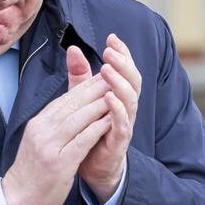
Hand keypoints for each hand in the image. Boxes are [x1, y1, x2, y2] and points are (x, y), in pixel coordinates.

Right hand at [2, 74, 112, 204]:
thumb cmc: (31, 172)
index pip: (65, 98)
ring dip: (101, 104)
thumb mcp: (37, 141)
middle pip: (74, 103)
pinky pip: (83, 139)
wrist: (17, 199)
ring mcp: (50, 145)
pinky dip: (99, 127)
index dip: (86, 85)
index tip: (104, 75)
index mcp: (38, 123)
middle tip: (117, 75)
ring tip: (119, 93)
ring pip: (80, 117)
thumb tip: (69, 109)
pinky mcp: (60, 162)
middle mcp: (42, 129)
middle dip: (97, 88)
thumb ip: (52, 125)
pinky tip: (112, 119)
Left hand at [66, 35, 140, 202]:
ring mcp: (125, 123)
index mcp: (119, 95)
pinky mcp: (119, 140)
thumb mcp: (81, 99)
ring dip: (119, 83)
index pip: (125, 69)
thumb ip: (80, 76)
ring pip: (130, 99)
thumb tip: (72, 48)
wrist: (89, 166)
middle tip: (110, 50)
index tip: (111, 37)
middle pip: (132, 80)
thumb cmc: (88, 130)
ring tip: (107, 69)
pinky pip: (122, 123)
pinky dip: (117, 110)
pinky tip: (109, 98)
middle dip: (123, 63)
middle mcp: (126, 107)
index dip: (122, 53)